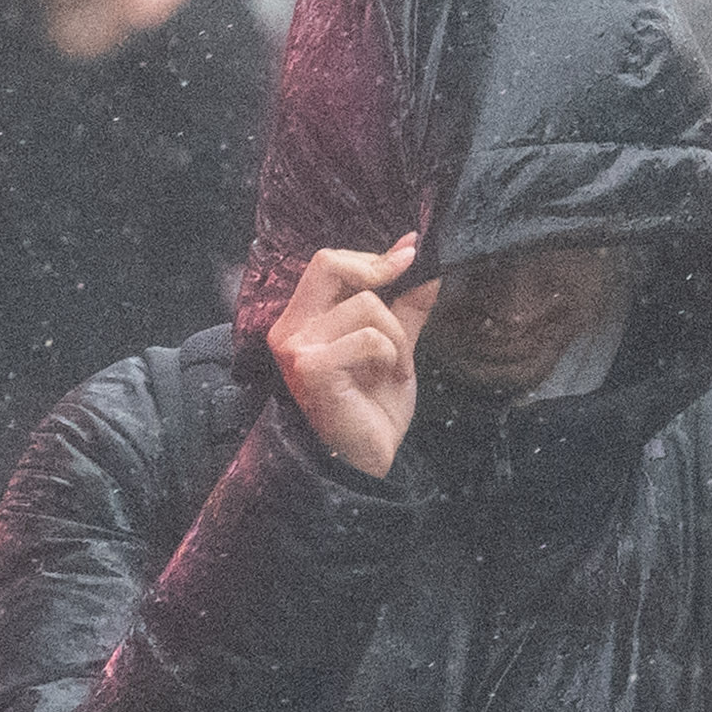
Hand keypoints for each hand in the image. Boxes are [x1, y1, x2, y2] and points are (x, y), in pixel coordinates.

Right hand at [269, 230, 433, 480]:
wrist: (366, 459)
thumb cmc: (372, 408)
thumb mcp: (394, 345)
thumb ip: (405, 305)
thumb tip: (422, 261)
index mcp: (303, 320)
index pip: (329, 263)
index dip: (373, 256)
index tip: (411, 252)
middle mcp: (289, 329)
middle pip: (330, 264)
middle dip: (378, 272)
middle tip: (406, 288)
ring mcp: (296, 348)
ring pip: (366, 305)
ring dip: (397, 336)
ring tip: (396, 366)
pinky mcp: (312, 368)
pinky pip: (368, 337)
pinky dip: (392, 355)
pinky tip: (388, 378)